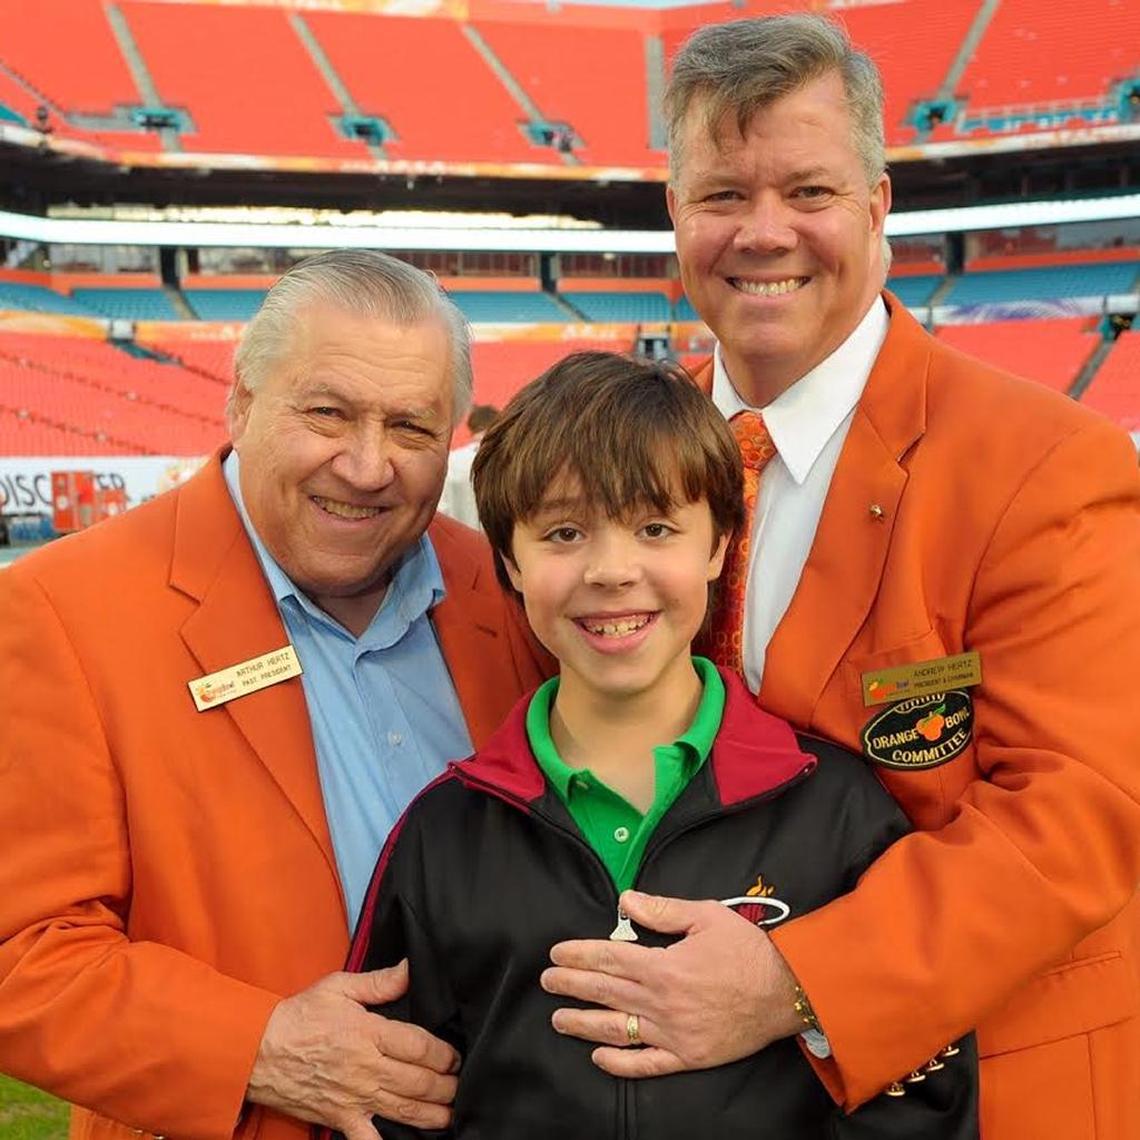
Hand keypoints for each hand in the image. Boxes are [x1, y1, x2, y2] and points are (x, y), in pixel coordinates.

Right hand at [246, 962, 458, 1139]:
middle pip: (418, 1081)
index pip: (419, 1046)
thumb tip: (410, 968)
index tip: (455, 1056)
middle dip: (445, 1086)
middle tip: (460, 1085)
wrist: (258, 1050)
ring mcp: (354, 1097)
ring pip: (403, 1110)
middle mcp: (366, 1068)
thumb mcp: (339, 986)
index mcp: (369, 1033)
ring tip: (451, 1114)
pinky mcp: (340, 1117)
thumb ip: (380, 981)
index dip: (444, 1054)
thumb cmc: (299, 1016)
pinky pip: (368, 1139)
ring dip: (432, 1114)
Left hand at [541, 890, 802, 1078]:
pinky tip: (599, 1057)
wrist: (788, 991)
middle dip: (572, 986)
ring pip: (618, 1030)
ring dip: (584, 1024)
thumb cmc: (748, 949)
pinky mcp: (689, 1056)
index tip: (556, 954)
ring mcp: (675, 1034)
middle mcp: (663, 1003)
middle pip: (606, 993)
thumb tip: (624, 901)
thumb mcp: (705, 916)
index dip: (579, 956)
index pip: (609, 959)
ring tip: (559, 1019)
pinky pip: (648, 1064)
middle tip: (546, 982)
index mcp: (664, 966)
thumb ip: (661, 910)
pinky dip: (621, 1063)